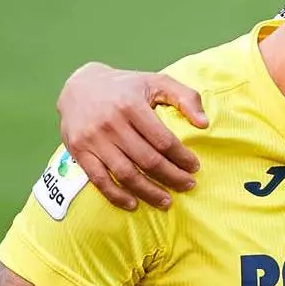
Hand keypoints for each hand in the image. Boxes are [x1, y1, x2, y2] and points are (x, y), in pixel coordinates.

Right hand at [57, 62, 207, 210]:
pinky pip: (99, 179)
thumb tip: (204, 124)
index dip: (181, 157)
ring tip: (167, 201)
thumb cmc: (126, 86)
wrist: (79, 85)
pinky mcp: (79, 151)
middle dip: (171, 176)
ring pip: (125, 173)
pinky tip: (133, 204)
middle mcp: (111, 123)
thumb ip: (185, 97)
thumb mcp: (157, 81)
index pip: (162, 140)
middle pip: (147, 159)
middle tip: (188, 185)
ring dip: (148, 191)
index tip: (194, 167)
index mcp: (132, 105)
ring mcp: (93, 139)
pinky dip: (116, 195)